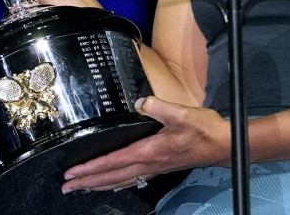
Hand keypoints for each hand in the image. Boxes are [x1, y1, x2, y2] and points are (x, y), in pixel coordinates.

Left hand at [61, 96, 231, 193]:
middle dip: (87, 181)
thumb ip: (158, 106)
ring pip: (120, 180)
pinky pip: (132, 179)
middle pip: (111, 176)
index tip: (71, 173)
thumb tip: (139, 102)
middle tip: (66, 187)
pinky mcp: (161, 167)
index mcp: (148, 151)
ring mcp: (154, 168)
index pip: (112, 162)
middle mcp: (148, 164)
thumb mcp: (181, 112)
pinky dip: (117, 183)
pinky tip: (112, 185)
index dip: (89, 168)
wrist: (223, 145)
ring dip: (99, 185)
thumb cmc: (203, 129)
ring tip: (81, 188)